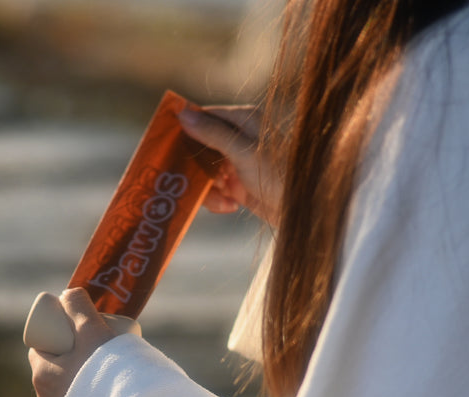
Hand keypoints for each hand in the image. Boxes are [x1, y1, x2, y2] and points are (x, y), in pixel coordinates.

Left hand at [28, 288, 115, 396]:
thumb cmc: (106, 371)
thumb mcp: (90, 329)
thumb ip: (78, 305)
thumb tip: (68, 295)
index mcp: (41, 376)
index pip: (41, 346)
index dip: (55, 333)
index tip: (75, 327)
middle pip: (53, 365)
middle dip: (68, 351)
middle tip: (93, 342)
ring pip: (64, 385)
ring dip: (77, 373)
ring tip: (101, 364)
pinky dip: (85, 392)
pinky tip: (100, 387)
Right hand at [178, 105, 280, 226]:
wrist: (299, 211)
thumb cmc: (277, 176)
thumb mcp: (242, 152)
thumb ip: (212, 133)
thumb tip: (182, 114)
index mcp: (242, 120)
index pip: (203, 117)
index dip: (186, 132)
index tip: (168, 148)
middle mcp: (237, 138)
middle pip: (199, 148)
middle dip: (197, 170)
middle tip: (203, 182)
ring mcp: (235, 162)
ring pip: (203, 172)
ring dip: (209, 190)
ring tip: (225, 200)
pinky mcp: (236, 184)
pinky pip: (212, 189)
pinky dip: (217, 199)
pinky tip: (231, 206)